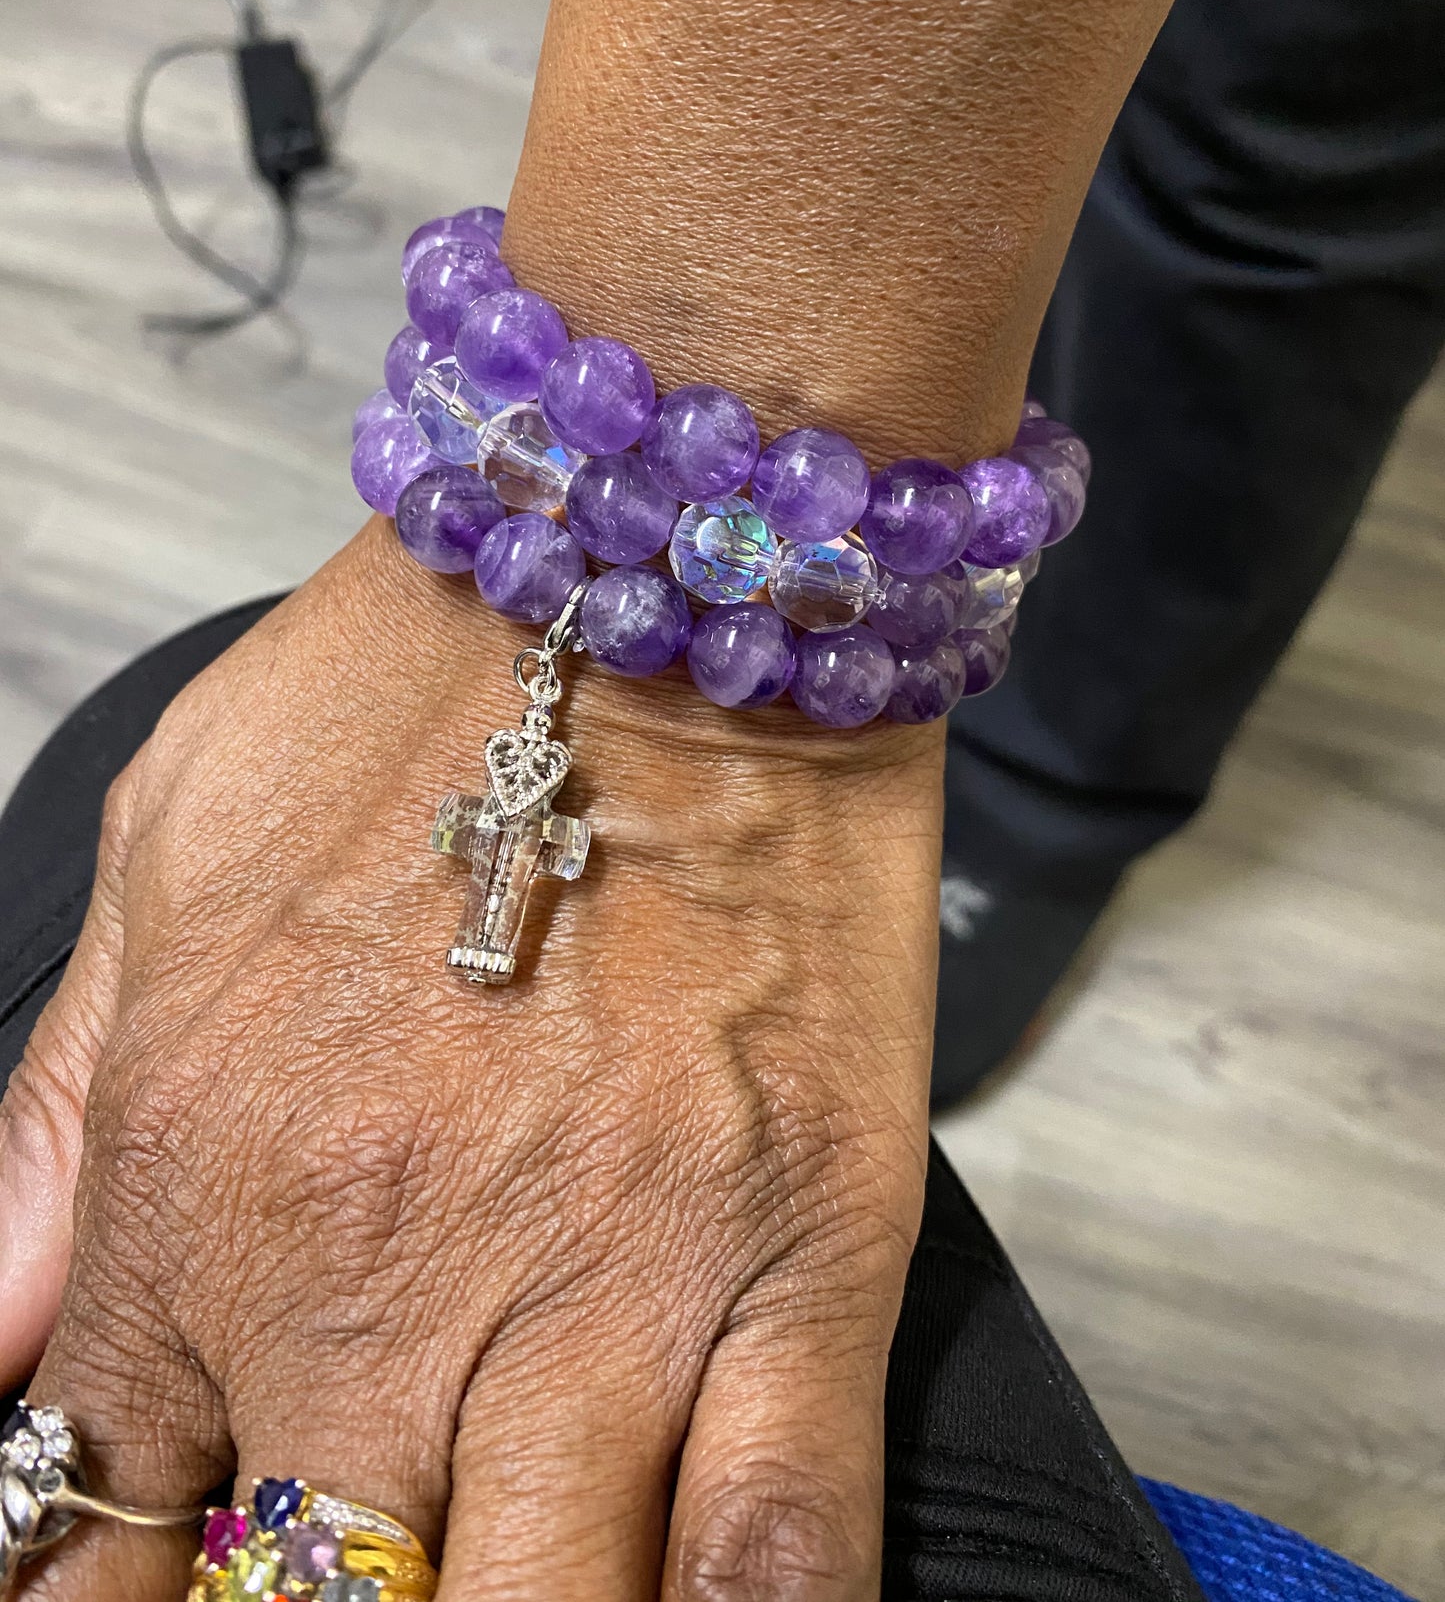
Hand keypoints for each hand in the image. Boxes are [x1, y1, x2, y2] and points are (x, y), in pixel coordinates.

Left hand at [0, 517, 939, 1598]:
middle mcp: (388, 1277)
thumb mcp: (167, 857)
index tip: (138, 1601)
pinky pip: (780, 1551)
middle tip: (316, 1580)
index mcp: (207, 1185)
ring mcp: (610, 1285)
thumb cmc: (410, 695)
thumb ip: (51, 1127)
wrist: (659, 572)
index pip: (91, 1522)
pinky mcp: (803, 1258)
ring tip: (477, 1589)